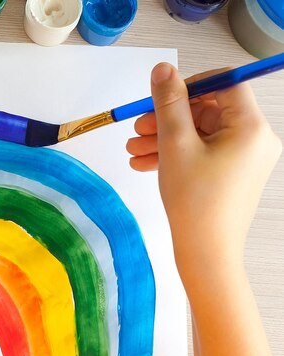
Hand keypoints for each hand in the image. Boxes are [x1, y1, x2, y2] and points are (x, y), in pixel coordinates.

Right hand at [126, 63, 281, 268]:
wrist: (206, 254)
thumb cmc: (195, 201)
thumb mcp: (175, 144)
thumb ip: (168, 103)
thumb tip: (163, 69)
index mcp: (250, 127)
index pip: (225, 84)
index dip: (190, 84)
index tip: (160, 96)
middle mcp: (254, 140)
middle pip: (208, 110)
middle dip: (167, 118)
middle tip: (137, 127)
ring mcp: (244, 159)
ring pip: (200, 134)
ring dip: (164, 138)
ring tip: (132, 150)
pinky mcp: (232, 174)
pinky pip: (202, 153)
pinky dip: (175, 155)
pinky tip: (144, 164)